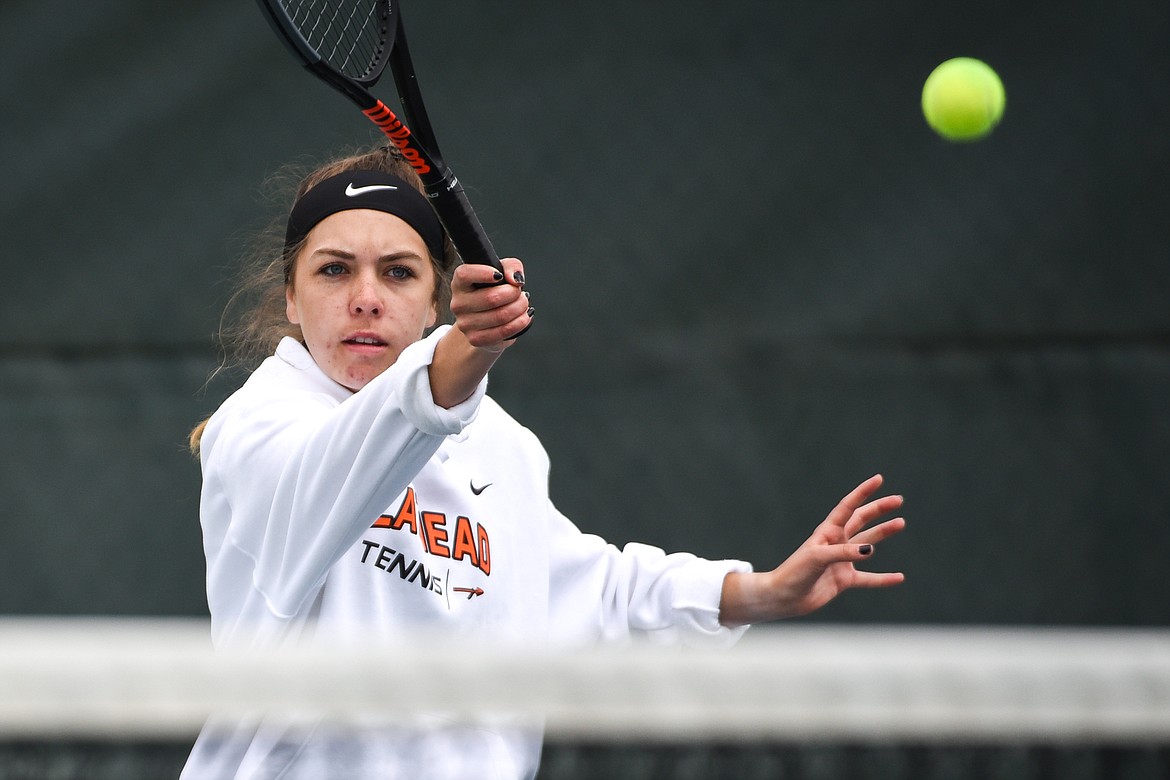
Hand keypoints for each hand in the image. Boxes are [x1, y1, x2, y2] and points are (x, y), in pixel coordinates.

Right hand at [450, 258, 531, 350]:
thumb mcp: (502, 272)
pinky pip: (504, 331)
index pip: (465, 275)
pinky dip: (519, 323)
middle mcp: (459, 303)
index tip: (499, 275)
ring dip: (520, 308)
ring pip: (501, 315)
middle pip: (491, 298)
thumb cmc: (494, 292)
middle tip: (520, 293)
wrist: (487, 322)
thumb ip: (511, 267)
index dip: (483, 273)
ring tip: (523, 304)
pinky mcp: (476, 338)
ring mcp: (465, 323)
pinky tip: (522, 317)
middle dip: (514, 294)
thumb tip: (515, 280)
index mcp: (460, 283)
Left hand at [719, 474, 905, 626]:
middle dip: (878, 509)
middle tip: (898, 500)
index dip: (862, 492)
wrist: (784, 597)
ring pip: (867, 544)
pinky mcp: (843, 580)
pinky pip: (868, 579)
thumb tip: (871, 549)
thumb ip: (843, 553)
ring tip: (900, 523)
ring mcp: (841, 561)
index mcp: (827, 532)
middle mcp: (835, 543)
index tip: (879, 479)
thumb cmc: (795, 572)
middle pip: (861, 520)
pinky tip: (899, 577)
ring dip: (883, 533)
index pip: (848, 507)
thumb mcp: (817, 558)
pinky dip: (883, 579)